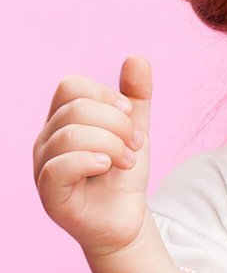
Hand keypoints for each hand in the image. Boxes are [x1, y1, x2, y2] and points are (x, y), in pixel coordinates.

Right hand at [33, 56, 152, 258]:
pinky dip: (90, 160)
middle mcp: (46, 139)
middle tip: (133, 145)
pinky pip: (59, 166)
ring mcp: (43, 166)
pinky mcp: (49, 193)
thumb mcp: (135, 127)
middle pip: (75, 109)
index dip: (106, 96)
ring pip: (70, 135)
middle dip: (116, 124)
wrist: (126, 215)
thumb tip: (137, 57)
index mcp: (63, 119)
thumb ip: (137, 94)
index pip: (71, 86)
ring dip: (111, 145)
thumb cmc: (123, 171)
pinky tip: (107, 167)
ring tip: (125, 160)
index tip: (129, 115)